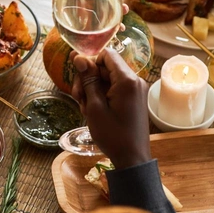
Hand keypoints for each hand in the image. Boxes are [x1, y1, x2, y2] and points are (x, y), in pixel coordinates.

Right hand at [70, 48, 150, 168]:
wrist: (132, 158)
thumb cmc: (113, 134)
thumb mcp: (94, 106)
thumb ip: (87, 79)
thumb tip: (78, 57)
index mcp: (127, 80)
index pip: (106, 55)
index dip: (90, 63)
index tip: (80, 79)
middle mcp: (134, 81)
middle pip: (104, 67)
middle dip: (88, 79)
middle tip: (78, 98)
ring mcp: (135, 90)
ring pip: (107, 78)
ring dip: (92, 89)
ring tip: (85, 108)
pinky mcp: (133, 98)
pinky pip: (114, 88)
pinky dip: (101, 95)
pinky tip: (93, 110)